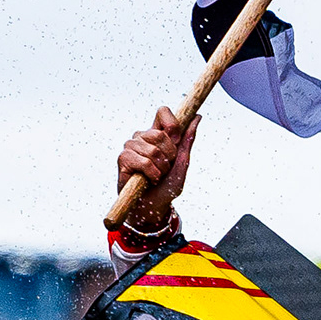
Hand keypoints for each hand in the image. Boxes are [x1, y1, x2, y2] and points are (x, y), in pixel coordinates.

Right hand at [114, 104, 198, 234]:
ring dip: (161, 168)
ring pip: (153, 150)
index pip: (162, 112)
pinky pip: (144, 162)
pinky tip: (149, 179)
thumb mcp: (182, 163)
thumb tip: (197, 117)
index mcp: (157, 134)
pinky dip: (152, 174)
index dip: (172, 124)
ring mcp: (131, 146)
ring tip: (157, 175)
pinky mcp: (123, 158)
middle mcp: (142, 137)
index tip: (176, 140)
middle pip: (159, 134)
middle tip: (166, 167)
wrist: (153, 206)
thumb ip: (187, 140)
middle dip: (169, 155)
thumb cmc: (167, 185)